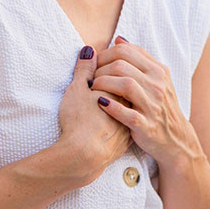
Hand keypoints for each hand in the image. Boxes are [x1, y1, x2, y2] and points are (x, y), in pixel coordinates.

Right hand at [57, 45, 131, 183]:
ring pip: (130, 110)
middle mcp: (132, 107)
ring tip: (101, 104)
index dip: (110, 70)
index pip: (125, 73)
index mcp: (123, 91)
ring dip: (119, 104)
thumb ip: (84, 69)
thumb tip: (89, 50)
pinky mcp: (125, 143)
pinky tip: (110, 121)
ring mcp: (129, 125)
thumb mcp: (77, 89)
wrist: (84, 158)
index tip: (95, 75)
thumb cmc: (79, 121)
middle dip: (117, 85)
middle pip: (130, 91)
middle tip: (97, 88)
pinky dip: (118, 122)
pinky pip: (124, 128)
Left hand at [92, 37, 204, 170]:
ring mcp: (153, 106)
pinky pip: (127, 113)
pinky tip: (100, 104)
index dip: (106, 54)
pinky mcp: (146, 126)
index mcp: (158, 71)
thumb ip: (139, 58)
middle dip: (100, 69)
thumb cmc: (161, 105)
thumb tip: (119, 39)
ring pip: (125, 85)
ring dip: (103, 84)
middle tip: (90, 77)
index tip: (96, 63)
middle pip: (122, 65)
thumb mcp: (157, 79)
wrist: (175, 139)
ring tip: (93, 89)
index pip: (126, 51)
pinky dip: (111, 107)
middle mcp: (157, 85)